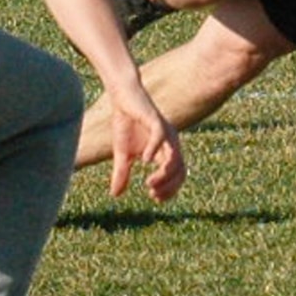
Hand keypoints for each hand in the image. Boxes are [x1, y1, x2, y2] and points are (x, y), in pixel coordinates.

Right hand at [105, 82, 185, 203]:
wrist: (122, 97)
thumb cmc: (126, 123)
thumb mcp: (122, 153)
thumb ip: (122, 173)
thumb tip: (115, 195)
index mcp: (166, 151)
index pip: (176, 175)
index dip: (169, 189)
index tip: (155, 198)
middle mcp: (170, 143)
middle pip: (180, 169)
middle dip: (169, 185)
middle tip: (153, 193)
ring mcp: (165, 132)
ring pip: (174, 157)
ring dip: (164, 173)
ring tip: (149, 182)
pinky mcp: (155, 120)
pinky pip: (160, 137)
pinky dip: (154, 150)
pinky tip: (144, 161)